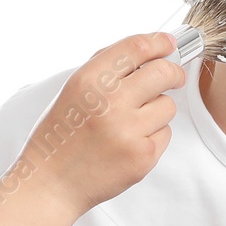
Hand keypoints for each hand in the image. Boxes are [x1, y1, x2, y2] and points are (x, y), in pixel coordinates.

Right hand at [22, 33, 181, 217]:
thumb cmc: (61, 137)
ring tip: (131, 123)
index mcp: (89, 80)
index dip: (159, 42)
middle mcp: (110, 102)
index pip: (137, 47)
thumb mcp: (73, 91)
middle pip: (163, 72)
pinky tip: (129, 144)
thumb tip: (149, 50)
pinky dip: (152, 136)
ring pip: (167, 105)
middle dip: (173, 73)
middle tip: (173, 77)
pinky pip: (164, 133)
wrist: (51, 183)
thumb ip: (107, 69)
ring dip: (157, 110)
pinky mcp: (143, 156)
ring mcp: (128, 130)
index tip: (168, 44)